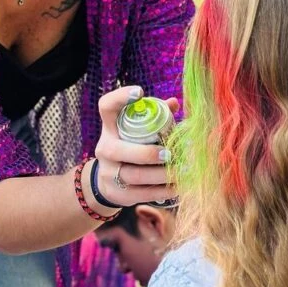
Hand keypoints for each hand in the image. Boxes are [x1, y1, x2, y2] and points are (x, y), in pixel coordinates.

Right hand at [91, 87, 178, 209]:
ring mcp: (110, 173)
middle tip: (170, 154)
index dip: (120, 98)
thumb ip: (155, 118)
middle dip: (147, 153)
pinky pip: (142, 193)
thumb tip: (173, 104)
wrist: (108, 184)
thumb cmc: (130, 149)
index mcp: (111, 128)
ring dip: (161, 174)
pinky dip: (163, 190)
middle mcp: (106, 149)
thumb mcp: (136, 132)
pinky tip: (178, 186)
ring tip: (182, 171)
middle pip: (119, 150)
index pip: (106, 107)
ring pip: (134, 175)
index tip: (139, 92)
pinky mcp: (119, 193)